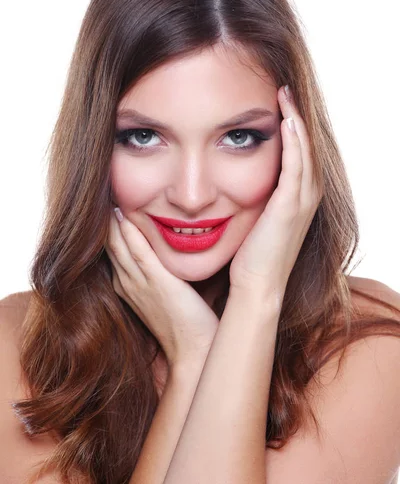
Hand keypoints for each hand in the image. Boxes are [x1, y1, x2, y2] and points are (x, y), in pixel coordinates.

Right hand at [105, 212, 218, 368]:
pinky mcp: (158, 283)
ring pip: (119, 246)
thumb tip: (175, 250)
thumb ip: (164, 272)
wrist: (194, 351)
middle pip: (110, 245)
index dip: (109, 230)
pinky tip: (124, 217)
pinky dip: (130, 235)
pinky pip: (139, 253)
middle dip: (105, 222)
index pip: (113, 251)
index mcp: (128, 286)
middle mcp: (128, 283)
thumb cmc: (186, 324)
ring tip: (108, 199)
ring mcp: (140, 284)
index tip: (109, 207)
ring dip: (113, 223)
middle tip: (103, 196)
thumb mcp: (167, 294)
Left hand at [229, 85, 322, 308]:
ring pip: (305, 151)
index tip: (276, 102)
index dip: (291, 127)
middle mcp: (304, 197)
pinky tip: (286, 121)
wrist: (255, 287)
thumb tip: (226, 180)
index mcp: (295, 198)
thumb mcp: (252, 219)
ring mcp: (301, 202)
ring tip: (285, 94)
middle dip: (296, 116)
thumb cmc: (249, 257)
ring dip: (296, 121)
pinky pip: (296, 167)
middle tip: (284, 89)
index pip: (297, 153)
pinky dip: (295, 143)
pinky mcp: (290, 208)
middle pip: (306, 146)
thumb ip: (249, 196)